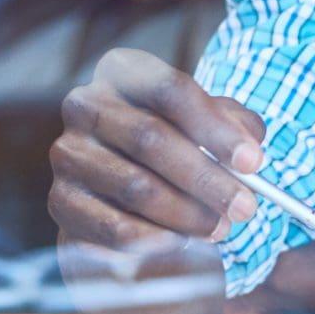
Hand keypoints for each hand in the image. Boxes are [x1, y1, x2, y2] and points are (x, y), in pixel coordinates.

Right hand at [50, 48, 266, 253]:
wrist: (119, 185)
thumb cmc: (176, 143)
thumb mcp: (208, 122)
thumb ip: (235, 126)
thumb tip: (249, 150)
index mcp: (122, 72)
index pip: (171, 91)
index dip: (216, 128)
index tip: (253, 163)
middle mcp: (86, 105)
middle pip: (150, 138)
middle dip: (206, 179)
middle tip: (244, 208)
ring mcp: (68, 153)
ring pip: (135, 186)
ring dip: (186, 214)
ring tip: (220, 229)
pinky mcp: (62, 201)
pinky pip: (113, 227)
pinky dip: (155, 240)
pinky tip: (181, 242)